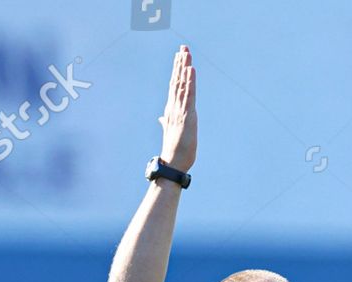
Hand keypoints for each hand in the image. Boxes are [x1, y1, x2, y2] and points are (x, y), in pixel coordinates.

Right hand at [159, 45, 196, 173]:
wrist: (173, 163)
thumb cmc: (174, 151)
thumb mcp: (171, 132)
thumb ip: (166, 122)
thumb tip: (161, 119)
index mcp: (172, 110)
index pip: (175, 86)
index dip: (177, 71)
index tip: (179, 57)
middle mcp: (174, 107)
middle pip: (177, 81)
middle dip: (180, 64)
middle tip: (183, 48)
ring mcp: (180, 111)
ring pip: (182, 84)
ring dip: (184, 68)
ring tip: (186, 53)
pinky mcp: (187, 116)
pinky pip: (189, 95)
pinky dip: (190, 81)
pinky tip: (191, 70)